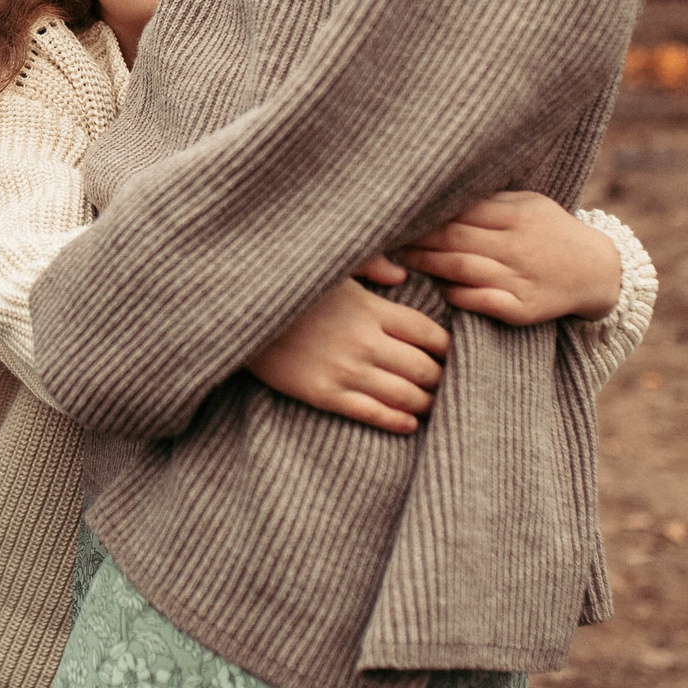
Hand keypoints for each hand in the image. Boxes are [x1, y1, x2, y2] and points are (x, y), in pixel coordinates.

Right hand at [244, 254, 448, 432]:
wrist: (240, 314)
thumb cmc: (289, 286)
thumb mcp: (332, 266)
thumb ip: (371, 263)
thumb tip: (401, 275)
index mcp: (371, 308)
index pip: (429, 333)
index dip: (446, 347)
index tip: (448, 352)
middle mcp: (365, 341)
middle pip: (424, 368)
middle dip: (440, 378)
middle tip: (442, 382)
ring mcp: (345, 370)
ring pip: (404, 396)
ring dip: (424, 403)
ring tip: (430, 403)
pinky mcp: (323, 394)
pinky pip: (372, 414)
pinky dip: (397, 422)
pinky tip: (408, 424)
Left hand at [400, 191, 620, 325]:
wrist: (597, 270)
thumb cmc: (550, 230)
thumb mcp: (528, 204)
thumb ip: (489, 201)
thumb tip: (441, 191)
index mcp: (516, 215)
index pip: (460, 211)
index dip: (425, 214)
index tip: (395, 212)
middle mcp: (517, 246)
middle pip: (454, 239)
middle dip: (416, 239)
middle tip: (384, 237)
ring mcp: (519, 279)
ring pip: (461, 269)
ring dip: (427, 265)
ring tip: (401, 261)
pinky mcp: (522, 309)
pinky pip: (479, 302)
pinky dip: (455, 295)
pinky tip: (438, 288)